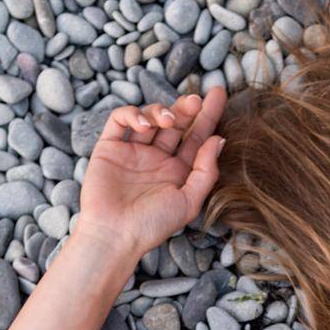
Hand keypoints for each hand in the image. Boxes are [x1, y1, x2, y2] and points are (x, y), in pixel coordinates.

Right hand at [77, 86, 227, 261]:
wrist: (115, 235)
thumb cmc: (153, 225)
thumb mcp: (188, 201)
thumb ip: (206, 171)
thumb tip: (218, 139)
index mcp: (178, 172)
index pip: (196, 137)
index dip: (209, 115)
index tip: (220, 93)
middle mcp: (157, 159)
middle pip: (175, 123)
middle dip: (187, 108)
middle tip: (197, 100)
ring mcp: (133, 152)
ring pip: (150, 117)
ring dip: (161, 111)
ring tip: (168, 121)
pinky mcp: (110, 148)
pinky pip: (120, 120)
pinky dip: (132, 115)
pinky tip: (144, 125)